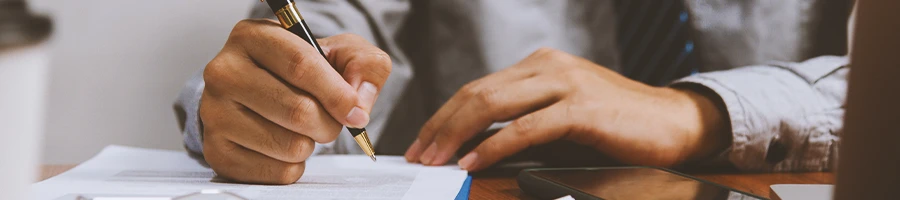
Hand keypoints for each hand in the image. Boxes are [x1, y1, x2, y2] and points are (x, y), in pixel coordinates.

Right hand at [200, 19, 390, 183]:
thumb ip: (363, 64)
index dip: (337, 93)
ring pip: (289, 145)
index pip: (301, 64)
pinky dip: (293, 165)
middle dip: (329, 123)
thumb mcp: (340, 52)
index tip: (355, 112)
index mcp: (253, 36)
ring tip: (301, 129)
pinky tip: (284, 146)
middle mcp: (224, 72)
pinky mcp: (216, 150)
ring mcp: (214, 113)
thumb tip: (359, 102)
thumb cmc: (302, 71)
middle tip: (330, 121)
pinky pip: (277, 172)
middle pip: (297, 110)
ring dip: (311, 145)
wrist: (263, 93)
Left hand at [404, 48, 728, 170]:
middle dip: (441, 125)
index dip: (444, 115)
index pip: (478, 87)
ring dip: (457, 134)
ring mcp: (566, 84)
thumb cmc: (617, 127)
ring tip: (437, 159)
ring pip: (494, 104)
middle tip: (419, 154)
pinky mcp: (581, 108)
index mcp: (540, 65)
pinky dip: (494, 146)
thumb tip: (475, 148)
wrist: (675, 124)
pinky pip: (526, 128)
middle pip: (477, 93)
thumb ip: (522, 124)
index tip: (423, 142)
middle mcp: (549, 67)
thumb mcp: (562, 118)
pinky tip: (474, 161)